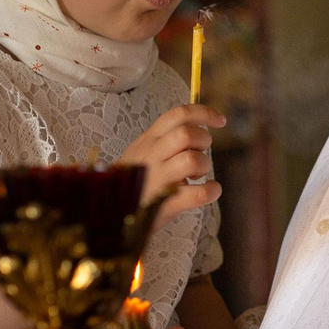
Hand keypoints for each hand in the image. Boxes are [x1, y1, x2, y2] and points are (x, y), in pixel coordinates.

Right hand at [121, 104, 224, 226]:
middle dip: (204, 140)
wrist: (108, 215)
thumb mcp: (139, 154)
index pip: (177, 115)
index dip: (203, 113)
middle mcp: (151, 156)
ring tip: (198, 175)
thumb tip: (194, 128)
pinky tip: (209, 190)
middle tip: (201, 152)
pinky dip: (211, 191)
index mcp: (147, 141)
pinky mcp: (165, 204)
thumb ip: (161, 141)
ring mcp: (157, 180)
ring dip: (204, 165)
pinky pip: (198, 194)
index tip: (220, 121)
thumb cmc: (130, 183)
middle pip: (186, 134)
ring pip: (192, 160)